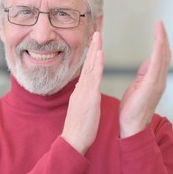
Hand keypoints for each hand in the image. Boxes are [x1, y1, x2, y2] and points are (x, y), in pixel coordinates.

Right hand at [61, 32, 103, 153]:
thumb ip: (82, 96)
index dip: (91, 56)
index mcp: (80, 91)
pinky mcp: (89, 97)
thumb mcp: (81, 108)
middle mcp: (81, 88)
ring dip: (94, 50)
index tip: (95, 44)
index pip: (87, 69)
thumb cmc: (79, 128)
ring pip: (90, 67)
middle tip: (96, 33)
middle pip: (87, 64)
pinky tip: (99, 54)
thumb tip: (83, 88)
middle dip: (92, 48)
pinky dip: (97, 65)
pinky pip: (94, 78)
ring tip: (98, 37)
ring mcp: (84, 92)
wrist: (73, 140)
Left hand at [119, 21, 170, 137]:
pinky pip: (157, 64)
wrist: (131, 125)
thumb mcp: (138, 86)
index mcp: (154, 79)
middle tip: (160, 23)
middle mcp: (160, 80)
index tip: (158, 29)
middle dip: (163, 38)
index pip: (160, 57)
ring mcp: (158, 82)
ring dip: (162, 41)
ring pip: (163, 57)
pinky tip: (158, 41)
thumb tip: (148, 62)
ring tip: (160, 27)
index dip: (160, 43)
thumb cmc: (132, 108)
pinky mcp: (152, 85)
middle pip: (164, 55)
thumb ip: (144, 74)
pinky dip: (158, 51)